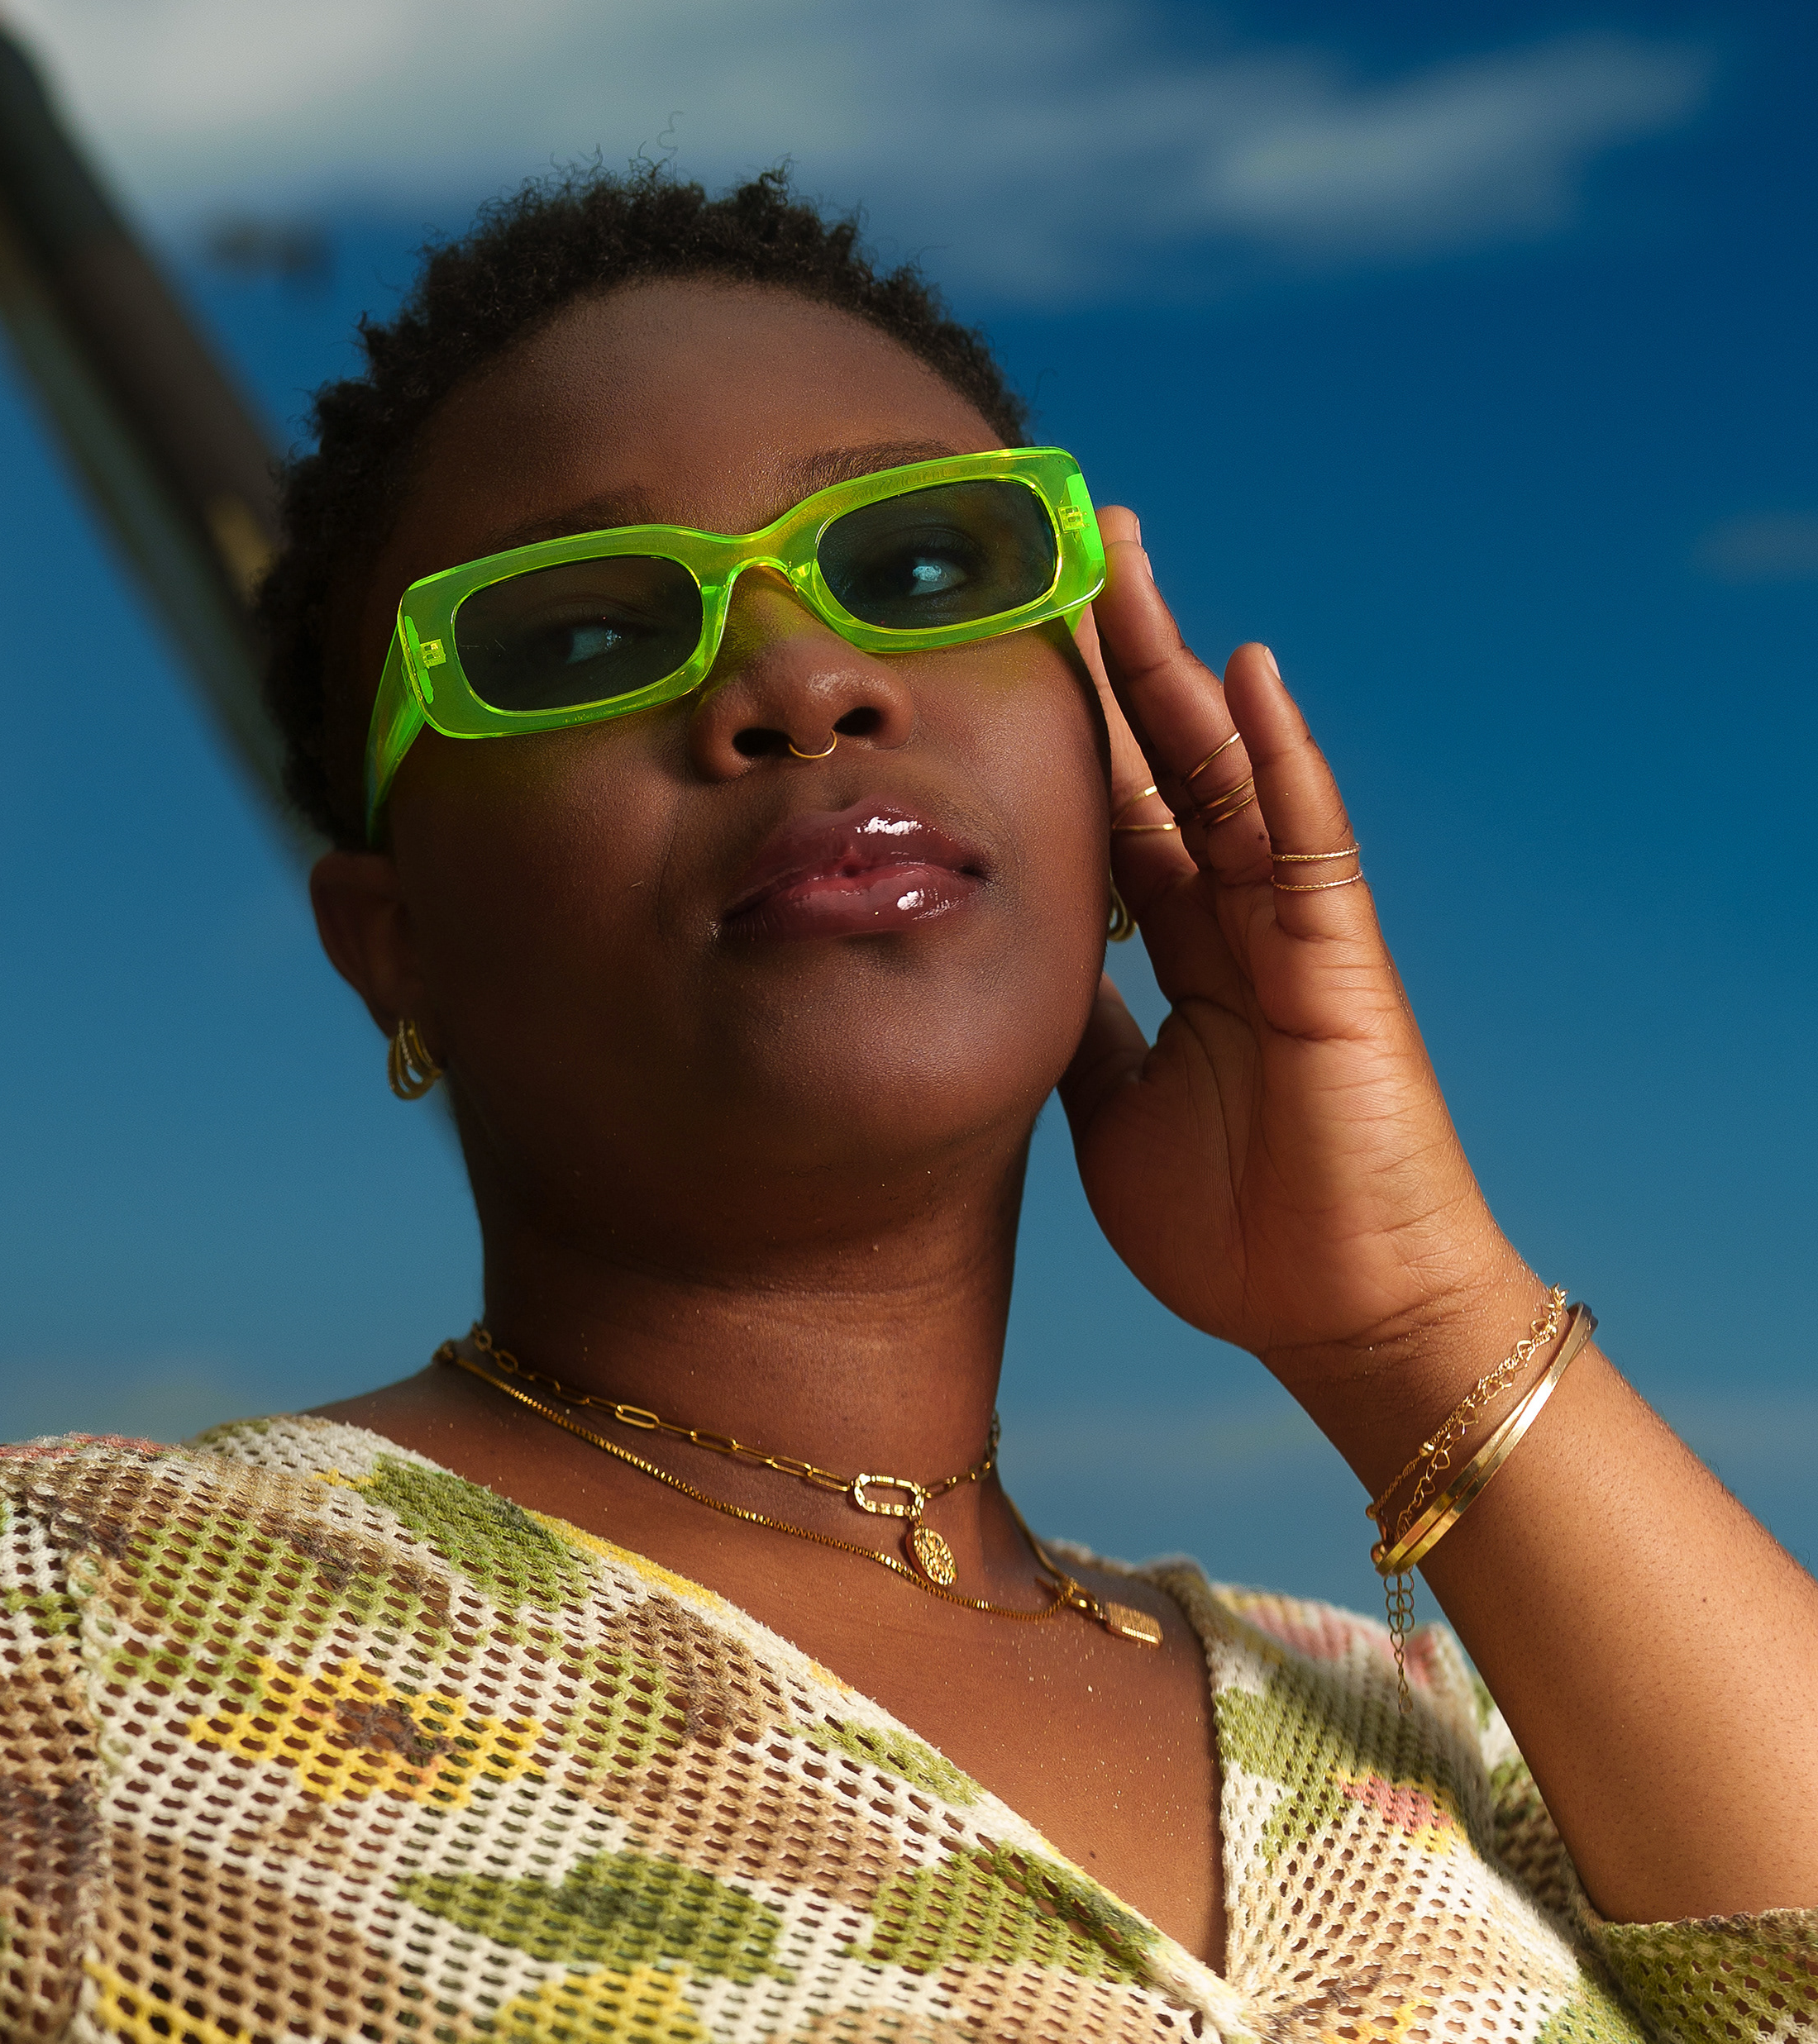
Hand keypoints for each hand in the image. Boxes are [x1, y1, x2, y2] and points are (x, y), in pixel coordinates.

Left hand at [1057, 507, 1538, 1410]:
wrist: (1335, 1316)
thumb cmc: (1234, 1226)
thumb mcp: (1106, 1106)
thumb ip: (1071, 1024)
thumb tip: (1006, 965)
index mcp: (1180, 949)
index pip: (1112, 809)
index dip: (1064, 728)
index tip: (1010, 646)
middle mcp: (1233, 918)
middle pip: (1162, 759)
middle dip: (1115, 655)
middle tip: (1067, 545)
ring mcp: (1290, 931)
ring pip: (1225, 769)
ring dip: (1177, 664)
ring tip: (1127, 564)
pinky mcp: (1339, 962)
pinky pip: (1307, 839)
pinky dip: (1280, 756)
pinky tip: (1247, 676)